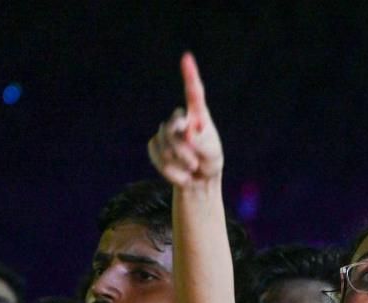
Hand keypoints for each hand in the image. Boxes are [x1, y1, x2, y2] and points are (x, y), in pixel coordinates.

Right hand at [147, 52, 223, 187]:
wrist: (198, 180)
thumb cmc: (209, 161)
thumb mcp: (213, 154)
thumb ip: (202, 143)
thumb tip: (186, 134)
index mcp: (198, 115)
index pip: (194, 93)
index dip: (190, 75)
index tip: (187, 57)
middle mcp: (180, 119)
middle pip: (172, 127)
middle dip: (182, 149)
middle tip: (195, 163)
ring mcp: (165, 131)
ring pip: (165, 146)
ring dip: (180, 163)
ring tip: (191, 167)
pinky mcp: (154, 145)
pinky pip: (158, 158)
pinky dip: (171, 172)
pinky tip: (181, 173)